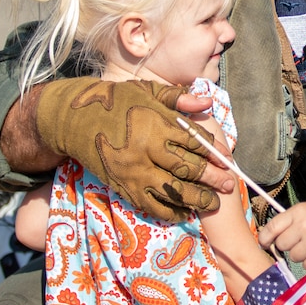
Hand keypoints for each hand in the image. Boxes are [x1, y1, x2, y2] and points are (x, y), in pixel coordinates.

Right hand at [34, 77, 233, 219]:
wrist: (75, 120)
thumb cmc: (116, 101)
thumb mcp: (146, 91)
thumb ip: (177, 99)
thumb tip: (207, 102)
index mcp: (155, 124)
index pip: (193, 142)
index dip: (214, 152)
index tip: (228, 161)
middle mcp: (146, 150)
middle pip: (187, 169)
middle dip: (212, 179)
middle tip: (230, 186)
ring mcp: (133, 171)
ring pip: (171, 191)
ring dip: (195, 199)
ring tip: (212, 203)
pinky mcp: (122, 186)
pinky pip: (149, 205)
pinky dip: (168, 212)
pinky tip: (183, 213)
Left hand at [257, 202, 305, 270]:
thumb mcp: (305, 211)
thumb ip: (288, 223)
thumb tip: (269, 240)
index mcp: (297, 213)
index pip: (272, 227)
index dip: (265, 238)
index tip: (264, 244)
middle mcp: (303, 226)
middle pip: (282, 245)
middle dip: (289, 245)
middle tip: (301, 241)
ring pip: (294, 257)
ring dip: (302, 255)